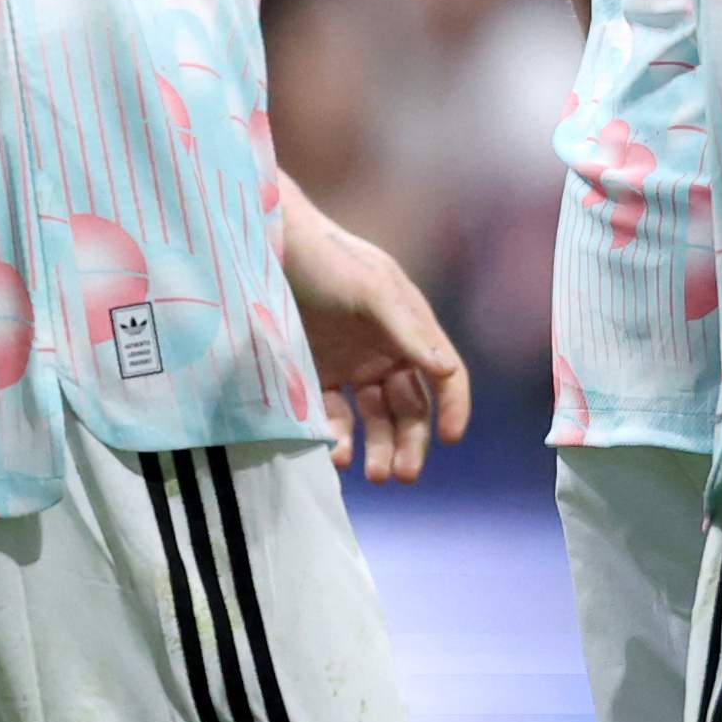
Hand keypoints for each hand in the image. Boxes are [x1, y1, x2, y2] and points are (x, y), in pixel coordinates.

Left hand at [284, 198, 472, 483]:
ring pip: (376, 419)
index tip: (450, 438)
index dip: (453, 406)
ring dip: (378, 448)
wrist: (268, 247)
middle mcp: (387, 352)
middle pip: (411, 408)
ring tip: (372, 473)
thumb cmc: (327, 259)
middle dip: (411, 442)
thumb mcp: (371, 289)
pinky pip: (334, 415)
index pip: (445, 376)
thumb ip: (407, 329)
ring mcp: (352, 365)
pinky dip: (337, 436)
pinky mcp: (317, 375)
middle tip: (403, 474)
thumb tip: (446, 370)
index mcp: (411, 330)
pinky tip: (335, 452)